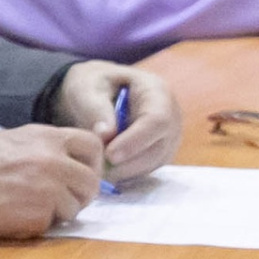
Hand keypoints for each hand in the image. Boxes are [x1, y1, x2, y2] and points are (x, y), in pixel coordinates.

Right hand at [0, 124, 104, 236]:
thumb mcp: (0, 138)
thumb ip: (31, 147)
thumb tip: (46, 158)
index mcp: (43, 137)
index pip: (91, 145)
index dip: (89, 162)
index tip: (78, 172)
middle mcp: (53, 161)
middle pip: (91, 183)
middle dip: (78, 194)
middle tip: (59, 200)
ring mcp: (48, 191)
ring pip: (74, 208)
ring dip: (56, 212)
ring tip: (28, 209)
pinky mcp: (37, 217)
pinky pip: (50, 225)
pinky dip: (35, 225)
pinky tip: (11, 218)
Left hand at [55, 61, 180, 182]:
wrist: (97, 91)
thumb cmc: (92, 85)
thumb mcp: (87, 89)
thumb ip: (96, 109)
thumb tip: (106, 136)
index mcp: (157, 91)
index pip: (157, 121)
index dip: (135, 141)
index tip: (109, 155)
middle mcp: (171, 115)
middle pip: (159, 146)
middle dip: (128, 161)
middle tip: (97, 168)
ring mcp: (168, 136)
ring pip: (154, 162)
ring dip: (126, 170)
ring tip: (97, 168)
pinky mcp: (159, 152)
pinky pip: (147, 169)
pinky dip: (126, 173)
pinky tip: (105, 170)